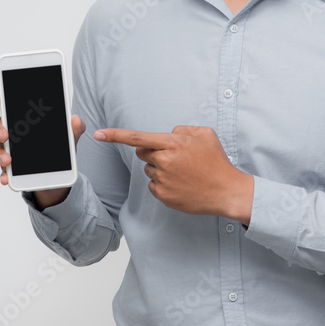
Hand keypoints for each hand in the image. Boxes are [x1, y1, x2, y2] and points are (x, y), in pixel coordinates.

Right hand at [0, 91, 85, 209]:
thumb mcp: (69, 138)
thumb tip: (76, 119)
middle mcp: (13, 132)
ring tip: (8, 160)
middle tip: (5, 136)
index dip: (0, 98)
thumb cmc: (57, 149)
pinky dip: (3, 173)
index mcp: (25, 119)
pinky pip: (2, 169)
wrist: (57, 176)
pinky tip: (6, 178)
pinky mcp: (9, 167)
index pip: (10, 104)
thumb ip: (74, 129)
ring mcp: (8, 149)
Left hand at [94, 126, 253, 224]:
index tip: (99, 134)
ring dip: (160, 168)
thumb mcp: (205, 134)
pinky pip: (153, 185)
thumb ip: (182, 129)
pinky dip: (163, 183)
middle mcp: (164, 161)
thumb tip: (168, 135)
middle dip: (153, 152)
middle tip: (174, 157)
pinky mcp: (163, 196)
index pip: (137, 137)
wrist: (225, 191)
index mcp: (172, 144)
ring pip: (149, 169)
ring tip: (183, 173)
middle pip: (142, 153)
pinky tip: (181, 184)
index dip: (115, 135)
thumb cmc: (216, 162)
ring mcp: (162, 180)